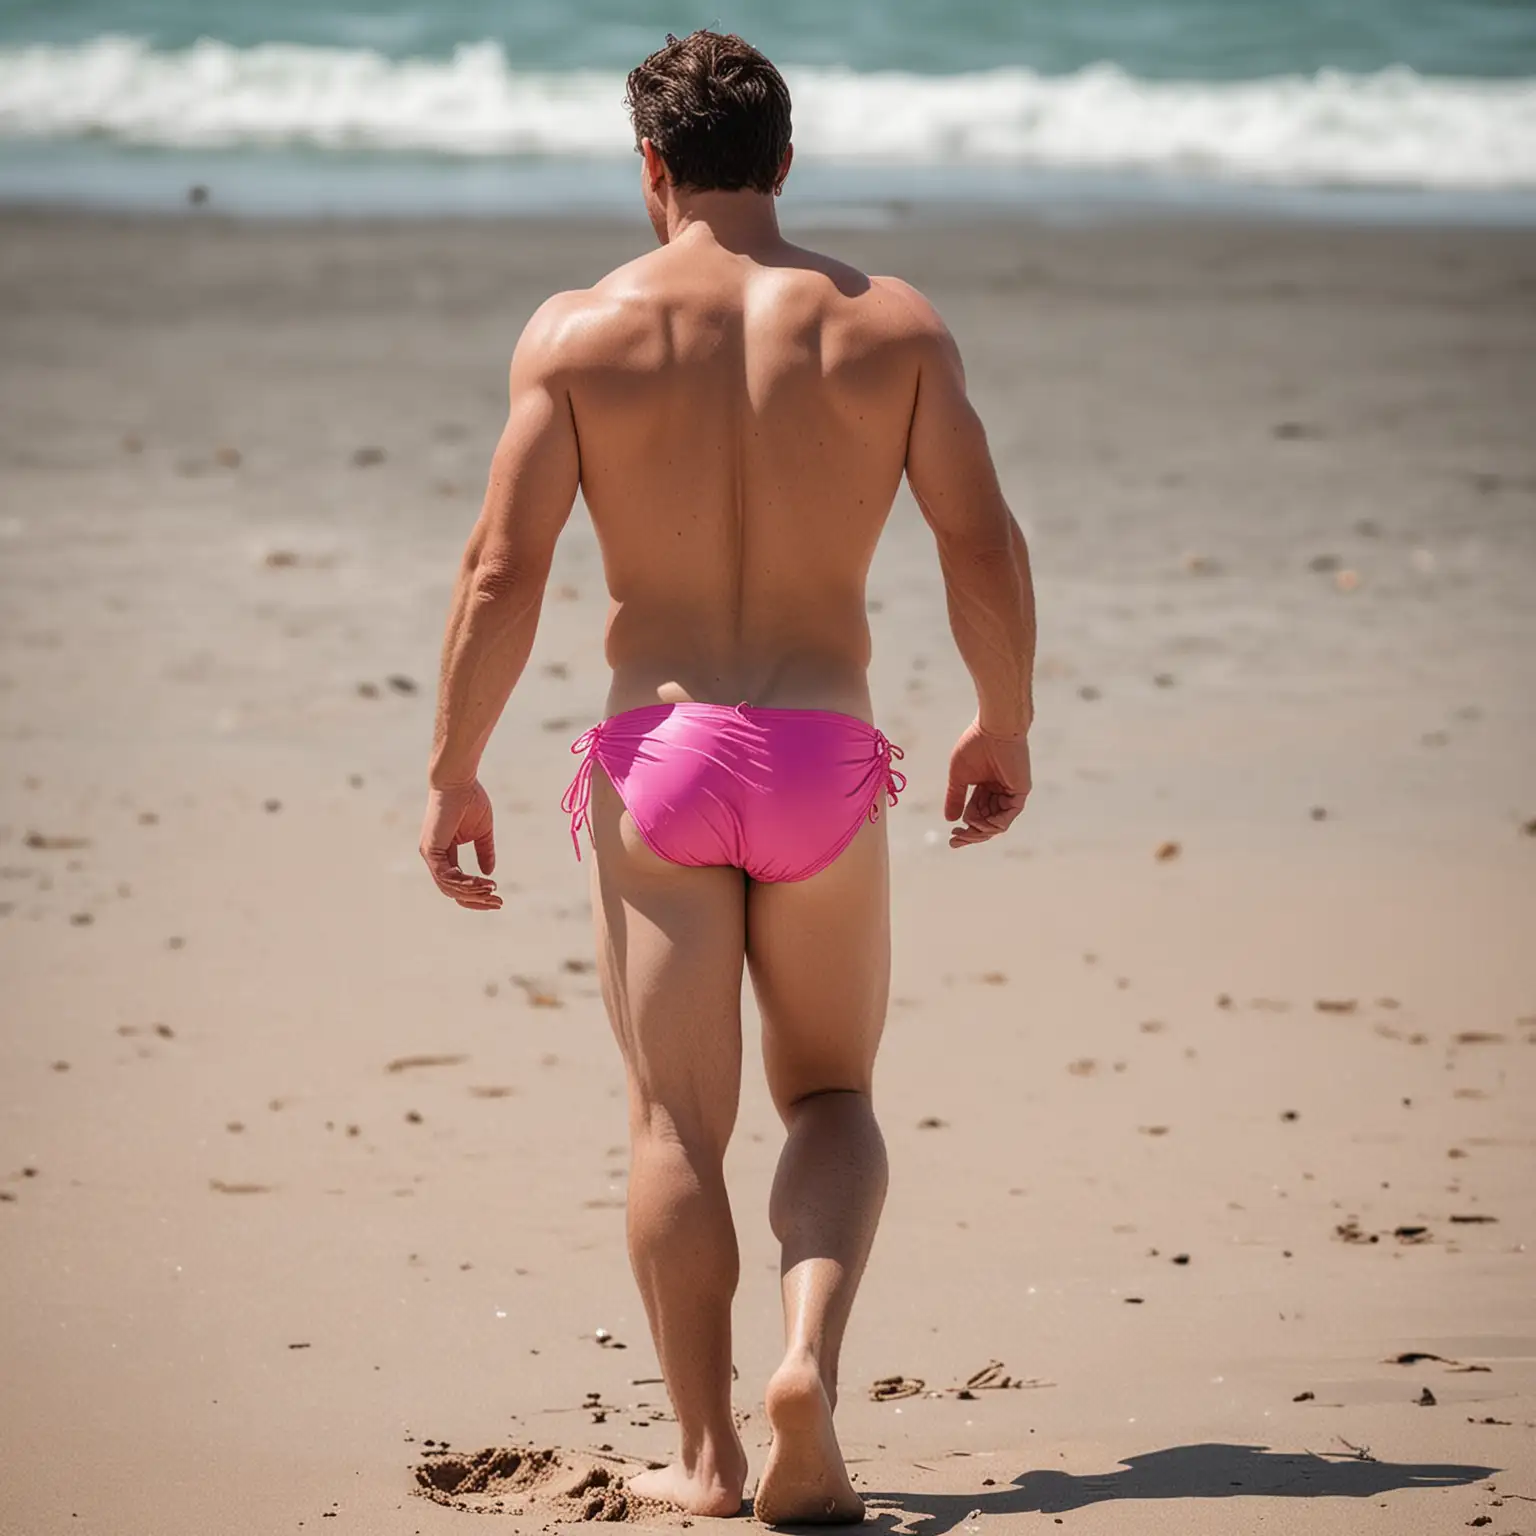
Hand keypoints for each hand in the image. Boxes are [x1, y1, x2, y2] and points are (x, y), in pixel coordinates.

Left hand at [419, 779, 501, 909]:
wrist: (459, 781)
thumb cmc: (470, 799)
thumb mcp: (482, 832)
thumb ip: (484, 851)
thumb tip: (489, 873)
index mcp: (444, 853)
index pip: (457, 882)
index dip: (476, 893)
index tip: (497, 897)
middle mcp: (434, 856)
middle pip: (452, 891)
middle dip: (476, 900)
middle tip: (498, 903)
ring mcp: (430, 854)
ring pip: (449, 887)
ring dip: (473, 894)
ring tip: (493, 893)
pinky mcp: (431, 850)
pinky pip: (446, 876)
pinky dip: (465, 883)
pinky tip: (483, 884)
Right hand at [945, 720, 1030, 847]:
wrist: (992, 729)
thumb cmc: (975, 746)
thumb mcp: (959, 777)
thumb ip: (956, 798)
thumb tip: (950, 820)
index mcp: (986, 787)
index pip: (977, 814)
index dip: (965, 827)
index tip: (951, 837)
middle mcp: (1000, 792)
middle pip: (987, 822)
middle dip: (971, 834)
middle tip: (955, 841)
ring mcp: (1011, 793)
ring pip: (996, 823)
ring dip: (979, 831)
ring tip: (966, 830)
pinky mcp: (1020, 793)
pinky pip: (1007, 817)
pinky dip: (993, 824)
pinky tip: (978, 823)